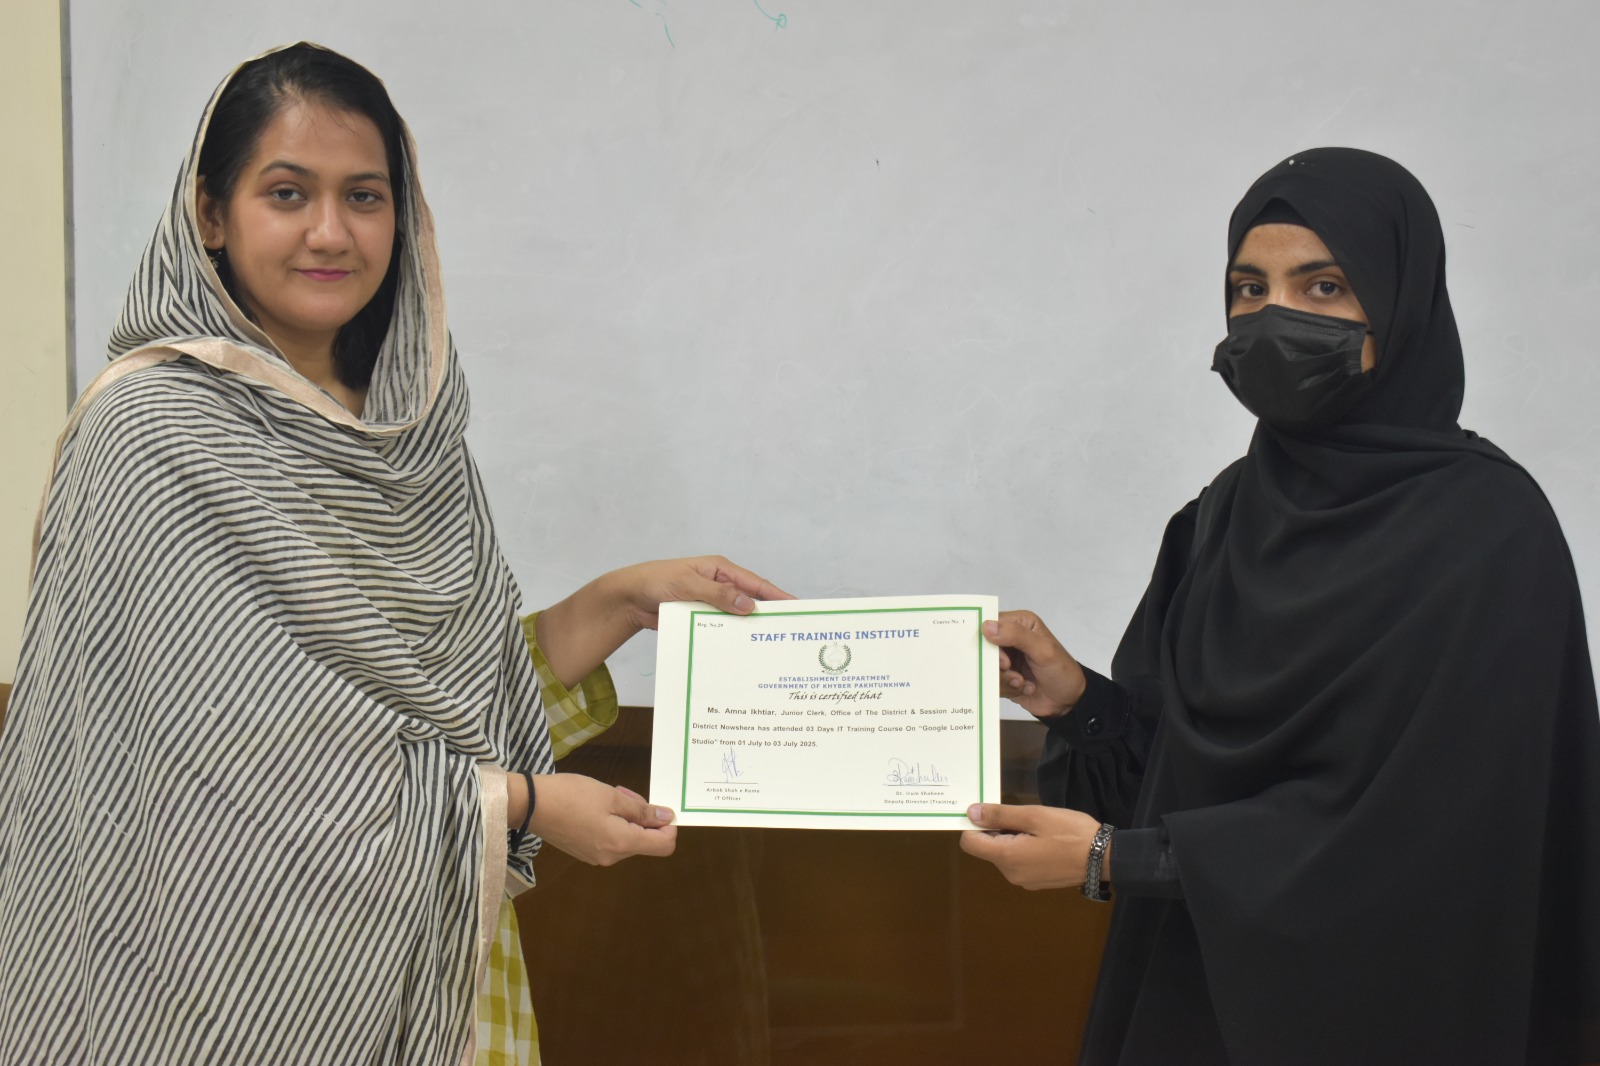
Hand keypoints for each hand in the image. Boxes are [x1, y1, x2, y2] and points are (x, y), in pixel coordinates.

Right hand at [524, 773, 677, 865]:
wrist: (530, 805)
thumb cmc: (572, 795)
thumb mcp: (612, 796)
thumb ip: (642, 811)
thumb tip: (667, 818)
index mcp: (621, 844)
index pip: (664, 846)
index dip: (668, 826)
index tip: (657, 806)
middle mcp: (611, 858)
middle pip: (644, 842)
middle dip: (643, 818)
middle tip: (626, 793)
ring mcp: (596, 858)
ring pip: (627, 840)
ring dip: (627, 819)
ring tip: (609, 796)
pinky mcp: (585, 853)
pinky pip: (610, 841)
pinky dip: (613, 825)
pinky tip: (597, 807)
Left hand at [602, 555, 792, 631]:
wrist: (630, 598)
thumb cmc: (657, 581)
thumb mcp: (687, 584)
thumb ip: (717, 594)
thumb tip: (748, 604)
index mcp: (720, 570)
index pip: (755, 583)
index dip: (776, 595)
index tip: (796, 606)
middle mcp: (720, 586)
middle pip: (749, 602)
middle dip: (767, 615)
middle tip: (787, 632)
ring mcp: (711, 604)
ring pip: (736, 618)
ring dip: (747, 630)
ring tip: (767, 647)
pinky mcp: (700, 618)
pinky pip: (720, 629)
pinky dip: (729, 638)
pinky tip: (739, 651)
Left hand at [960, 802, 1103, 890]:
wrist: (1104, 858)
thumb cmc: (1069, 833)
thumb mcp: (1034, 816)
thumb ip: (1000, 815)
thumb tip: (971, 813)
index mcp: (1007, 857)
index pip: (970, 843)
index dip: (974, 825)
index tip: (991, 811)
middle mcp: (1010, 874)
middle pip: (987, 848)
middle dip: (997, 829)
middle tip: (1023, 816)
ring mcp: (1024, 880)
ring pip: (1004, 853)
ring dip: (1012, 837)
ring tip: (1038, 827)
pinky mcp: (1036, 881)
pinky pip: (1019, 862)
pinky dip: (1024, 848)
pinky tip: (1045, 839)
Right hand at [982, 610, 1086, 718]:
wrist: (1068, 702)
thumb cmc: (1061, 670)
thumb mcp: (1043, 650)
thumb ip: (1017, 635)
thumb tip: (986, 626)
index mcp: (1020, 624)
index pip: (991, 624)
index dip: (989, 640)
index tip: (1001, 657)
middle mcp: (1010, 639)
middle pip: (984, 648)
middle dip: (997, 664)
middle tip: (1010, 669)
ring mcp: (1005, 659)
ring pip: (987, 668)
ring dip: (1005, 679)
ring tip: (1021, 682)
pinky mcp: (1003, 678)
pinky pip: (992, 683)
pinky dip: (1007, 689)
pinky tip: (1024, 689)